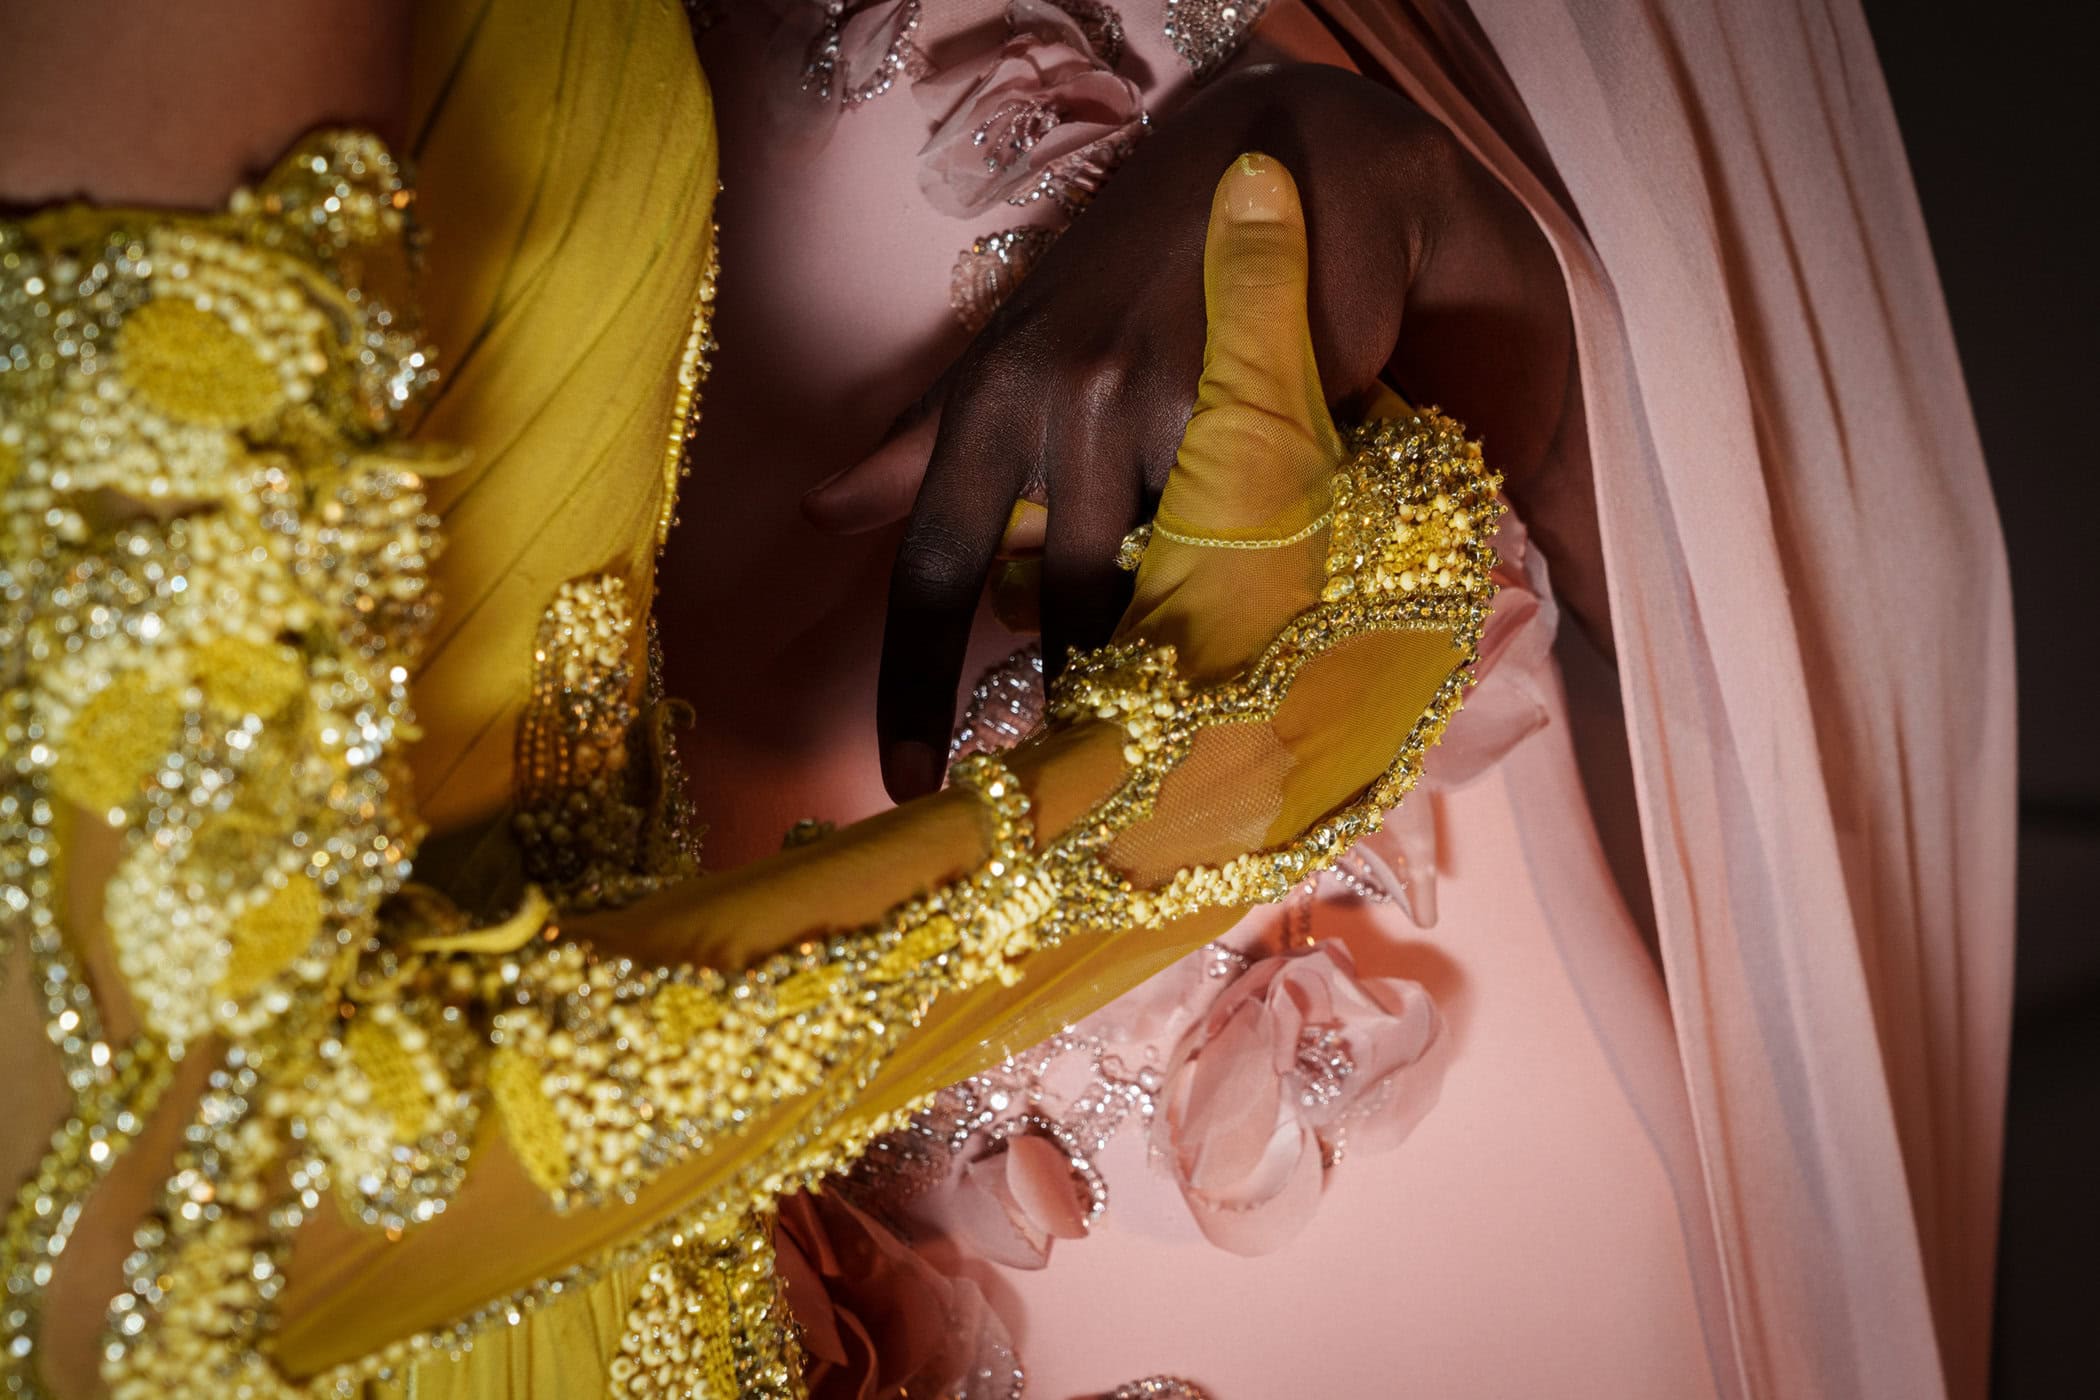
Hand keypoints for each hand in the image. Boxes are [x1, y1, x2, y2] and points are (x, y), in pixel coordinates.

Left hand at [803, 63, 1585, 800]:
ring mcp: (1161, 404)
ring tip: (1202, 682)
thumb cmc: (1120, 273)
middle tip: (1102, 756)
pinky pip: (1252, 540)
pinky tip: (1282, 585)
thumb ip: (922, 439)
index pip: (927, 568)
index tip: (905, 782)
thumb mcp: (1007, 350)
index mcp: (984, 402)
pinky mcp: (1258, 401)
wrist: (1269, 153)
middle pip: (1057, 607)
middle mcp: (1058, 404)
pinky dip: (1262, 575)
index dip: (912, 685)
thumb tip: (822, 508)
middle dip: (1085, 690)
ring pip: (1160, 586)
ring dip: (1181, 641)